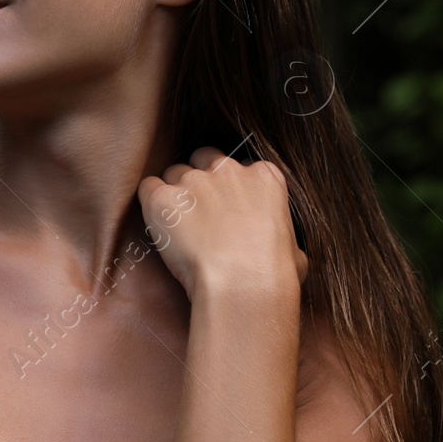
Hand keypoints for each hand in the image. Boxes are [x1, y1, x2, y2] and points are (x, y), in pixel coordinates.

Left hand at [136, 146, 308, 303]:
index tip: (225, 208)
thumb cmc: (273, 273)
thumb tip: (286, 253)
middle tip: (196, 210)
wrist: (243, 283)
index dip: (228, 187)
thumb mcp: (294, 249)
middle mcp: (228, 170)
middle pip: (204, 159)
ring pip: (174, 173)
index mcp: (264, 176)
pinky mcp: (163, 198)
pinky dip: (150, 202)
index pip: (238, 166)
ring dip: (174, 193)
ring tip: (175, 224)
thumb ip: (282, 237)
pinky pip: (148, 187)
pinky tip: (156, 223)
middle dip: (199, 179)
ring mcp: (193, 181)